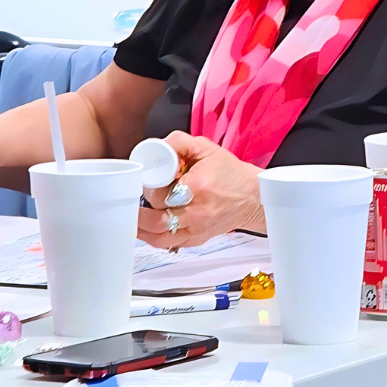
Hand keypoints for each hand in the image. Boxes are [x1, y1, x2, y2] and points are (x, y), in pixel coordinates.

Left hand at [135, 132, 263, 249]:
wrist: (253, 197)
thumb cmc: (232, 175)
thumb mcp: (207, 148)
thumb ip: (179, 142)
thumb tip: (156, 146)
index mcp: (197, 187)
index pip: (158, 191)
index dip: (148, 185)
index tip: (149, 179)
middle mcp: (196, 213)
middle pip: (154, 215)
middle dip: (144, 204)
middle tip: (145, 193)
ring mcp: (195, 230)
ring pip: (156, 236)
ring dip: (141, 228)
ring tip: (133, 215)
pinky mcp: (195, 240)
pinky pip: (166, 244)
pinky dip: (152, 237)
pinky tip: (145, 229)